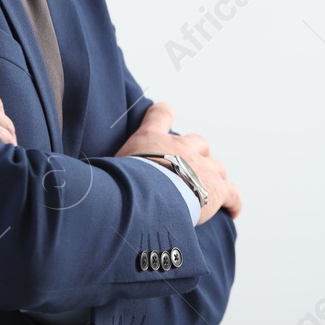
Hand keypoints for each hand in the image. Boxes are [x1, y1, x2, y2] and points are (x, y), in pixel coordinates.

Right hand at [113, 102, 240, 225]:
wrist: (146, 197)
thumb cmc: (121, 184)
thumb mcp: (111, 168)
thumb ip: (113, 168)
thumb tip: (92, 182)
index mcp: (153, 139)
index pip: (161, 113)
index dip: (164, 115)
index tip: (166, 116)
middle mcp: (181, 147)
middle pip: (198, 142)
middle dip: (196, 155)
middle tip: (185, 173)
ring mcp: (202, 167)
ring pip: (217, 167)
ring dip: (213, 178)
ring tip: (205, 194)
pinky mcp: (217, 189)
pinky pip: (233, 194)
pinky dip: (233, 202)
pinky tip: (232, 210)